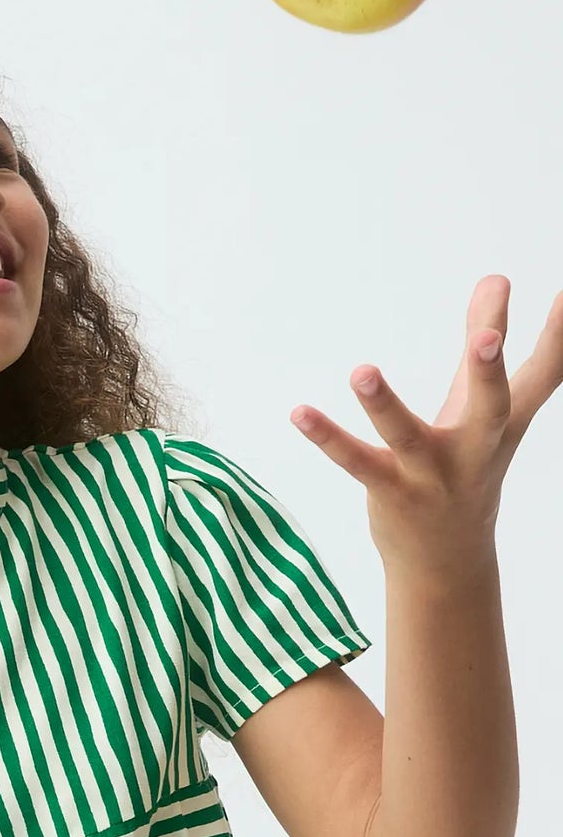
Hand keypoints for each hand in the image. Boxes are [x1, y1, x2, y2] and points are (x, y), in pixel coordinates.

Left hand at [289, 275, 562, 573]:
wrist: (448, 561)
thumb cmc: (469, 465)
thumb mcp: (485, 407)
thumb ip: (486, 338)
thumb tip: (495, 275)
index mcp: (505, 421)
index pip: (541, 373)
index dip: (557, 335)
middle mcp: (477, 448)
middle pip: (490, 407)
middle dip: (488, 372)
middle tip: (487, 337)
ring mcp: (434, 474)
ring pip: (409, 438)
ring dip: (384, 406)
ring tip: (361, 371)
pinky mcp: (392, 492)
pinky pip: (357, 463)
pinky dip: (328, 438)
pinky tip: (300, 412)